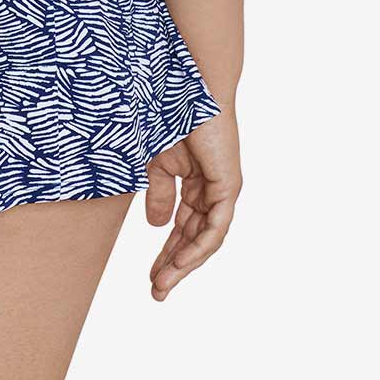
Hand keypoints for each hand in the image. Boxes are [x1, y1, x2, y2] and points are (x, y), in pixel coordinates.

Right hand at [145, 106, 240, 299]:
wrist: (182, 86)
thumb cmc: (168, 116)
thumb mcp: (156, 163)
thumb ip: (158, 194)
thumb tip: (156, 226)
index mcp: (195, 185)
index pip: (181, 228)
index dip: (166, 254)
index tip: (150, 278)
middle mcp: (212, 192)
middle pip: (193, 239)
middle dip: (174, 267)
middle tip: (156, 293)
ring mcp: (222, 190)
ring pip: (206, 239)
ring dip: (184, 264)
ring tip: (163, 285)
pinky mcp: (228, 185)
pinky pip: (215, 226)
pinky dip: (198, 246)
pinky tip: (180, 262)